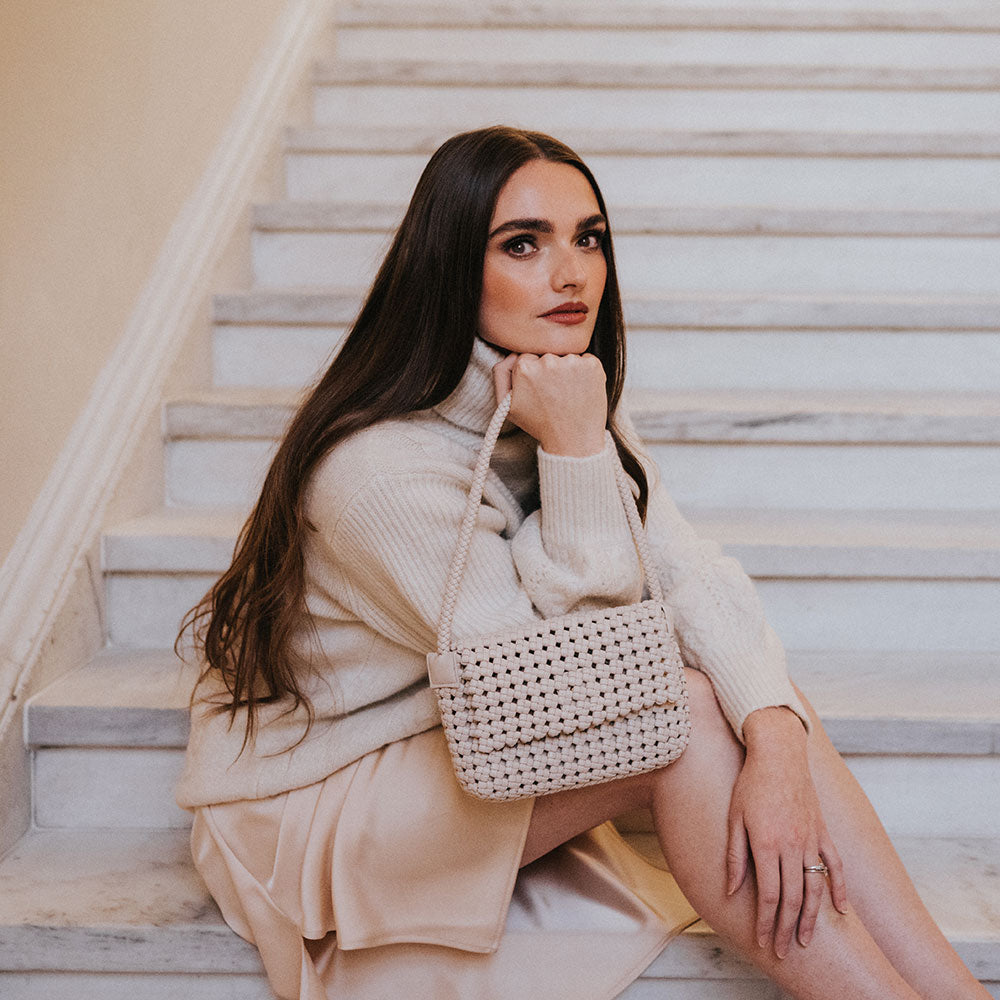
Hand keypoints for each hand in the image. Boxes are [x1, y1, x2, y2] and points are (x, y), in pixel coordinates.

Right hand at [492, 352, 606, 456]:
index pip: (528, 358)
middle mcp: (547, 361)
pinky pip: (587, 361)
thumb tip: (512, 354)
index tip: (540, 390)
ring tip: (568, 396)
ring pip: (567, 358)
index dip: (534, 375)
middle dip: (551, 372)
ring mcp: (571, 362)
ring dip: (568, 372)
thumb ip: (501, 374)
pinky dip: (585, 373)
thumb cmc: (540, 425)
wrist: (572, 441)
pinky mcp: (592, 366)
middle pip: (548, 356)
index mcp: (524, 367)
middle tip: (555, 395)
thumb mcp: (508, 406)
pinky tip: (581, 391)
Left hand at [727, 707, 847, 958]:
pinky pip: (835, 866)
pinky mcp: (823, 831)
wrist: (778, 754)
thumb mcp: (734, 817)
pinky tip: (840, 910)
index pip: (770, 896)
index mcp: (767, 843)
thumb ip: (736, 856)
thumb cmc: (750, 784)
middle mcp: (792, 845)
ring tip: (806, 941)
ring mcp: (811, 839)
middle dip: (787, 929)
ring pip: (815, 888)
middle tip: (782, 952)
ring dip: (812, 918)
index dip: (767, 922)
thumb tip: (733, 891)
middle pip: (793, 898)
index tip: (763, 942)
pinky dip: (839, 889)